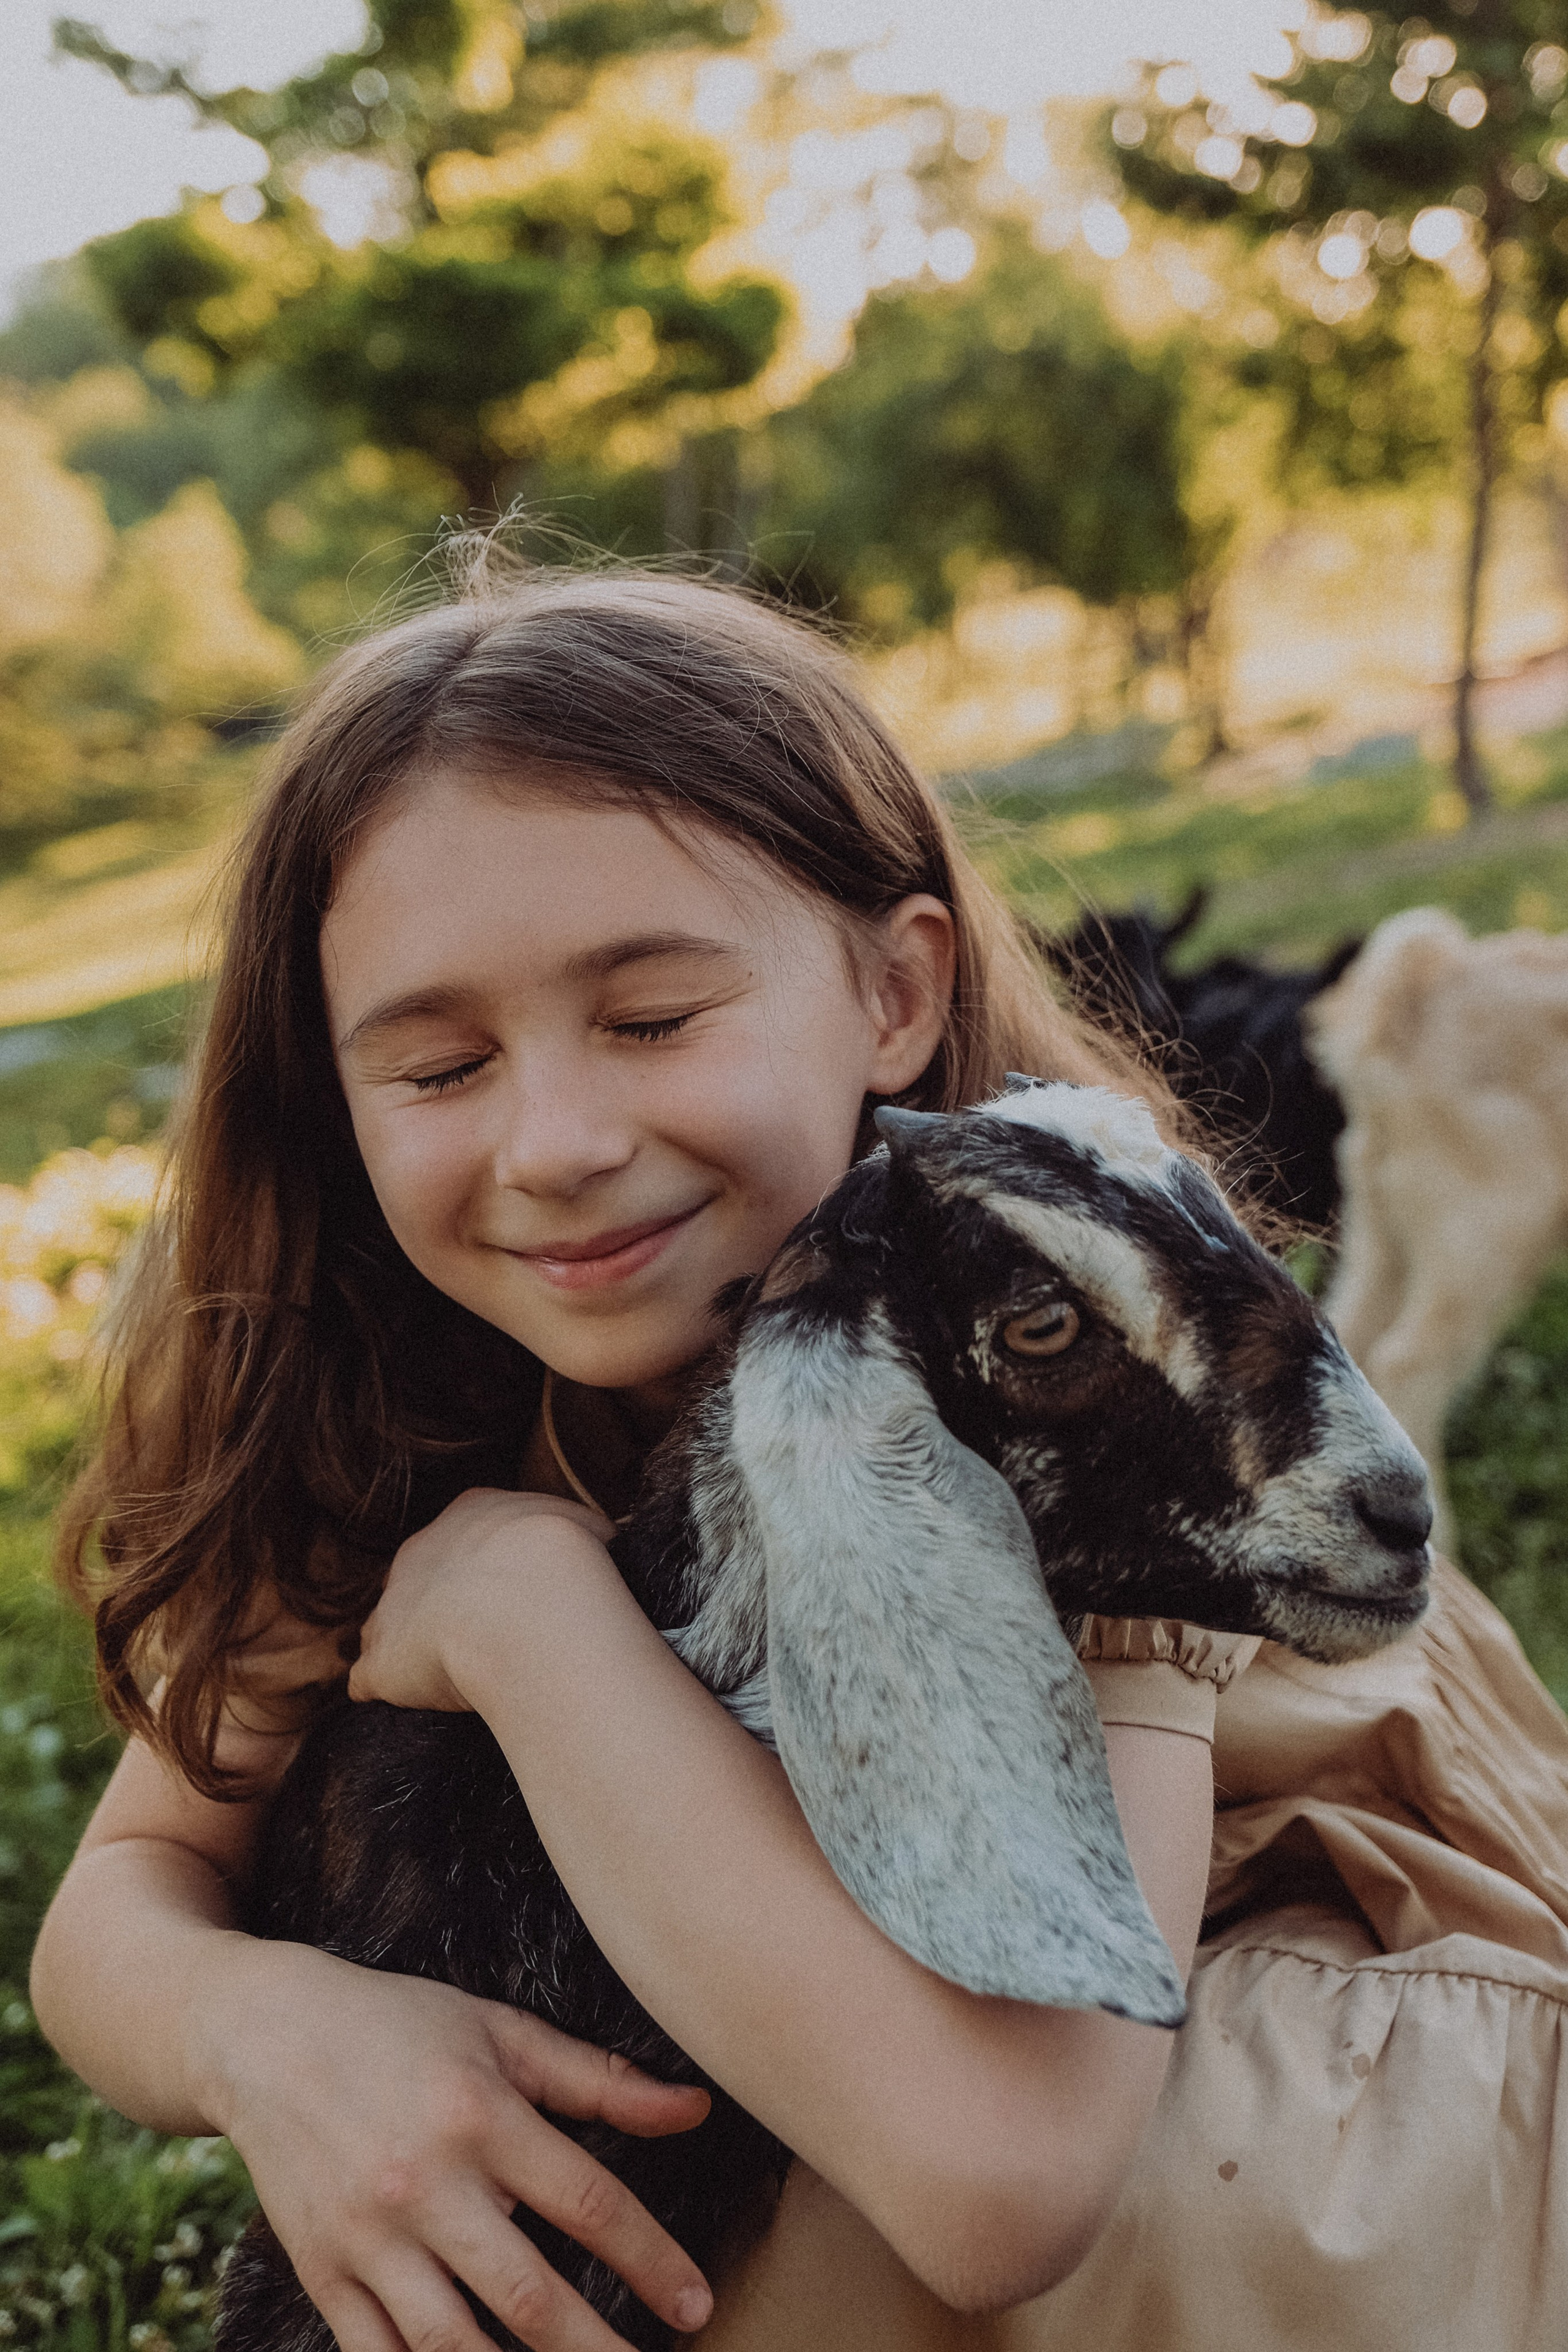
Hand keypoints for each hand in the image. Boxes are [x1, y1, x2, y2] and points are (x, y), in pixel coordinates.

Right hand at [205, 1936, 713, 2351]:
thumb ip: (598, 2079)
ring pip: (453, 2344)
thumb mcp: (501, 2031)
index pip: (587, 2203)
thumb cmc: (399, 2025)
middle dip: (598, 2349)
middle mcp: (425, 2184)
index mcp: (480, 2116)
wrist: (265, 2035)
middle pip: (528, 2294)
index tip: (698, 2302)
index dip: (653, 2259)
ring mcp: (368, 2237)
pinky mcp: (323, 2273)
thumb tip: (695, 2109)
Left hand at [350, 1489, 614, 1713]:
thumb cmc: (570, 1566)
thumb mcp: (591, 1532)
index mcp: (472, 1512)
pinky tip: (410, 1704)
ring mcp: (393, 1604)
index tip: (514, 1595)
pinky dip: (386, 1690)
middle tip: (484, 1637)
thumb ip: (583, 1540)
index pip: (468, 1536)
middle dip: (443, 1604)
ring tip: (444, 1676)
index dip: (490, 1567)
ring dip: (410, 1646)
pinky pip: (369, 1678)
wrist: (530, 1605)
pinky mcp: (381, 1660)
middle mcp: (421, 1551)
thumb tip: (606, 1550)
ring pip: (388, 1623)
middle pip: (420, 1576)